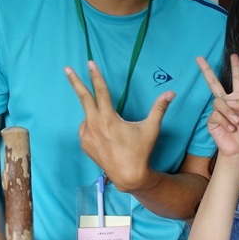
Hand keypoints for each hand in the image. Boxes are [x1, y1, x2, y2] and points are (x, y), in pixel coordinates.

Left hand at [65, 61, 173, 193]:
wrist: (128, 176)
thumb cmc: (140, 151)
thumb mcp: (151, 129)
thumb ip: (159, 108)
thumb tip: (171, 92)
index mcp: (108, 119)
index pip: (101, 91)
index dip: (96, 75)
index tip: (89, 63)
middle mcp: (94, 125)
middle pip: (83, 98)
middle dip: (75, 82)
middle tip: (67, 69)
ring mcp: (86, 135)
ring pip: (88, 116)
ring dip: (95, 113)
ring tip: (110, 128)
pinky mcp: (83, 144)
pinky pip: (85, 128)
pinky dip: (92, 125)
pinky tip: (103, 134)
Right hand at [196, 54, 238, 160]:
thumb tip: (229, 100)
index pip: (237, 80)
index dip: (236, 67)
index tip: (233, 55)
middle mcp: (227, 102)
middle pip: (214, 83)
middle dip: (206, 70)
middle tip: (199, 58)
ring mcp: (218, 110)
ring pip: (219, 103)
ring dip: (230, 114)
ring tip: (236, 123)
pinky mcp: (212, 120)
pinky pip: (216, 114)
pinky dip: (224, 121)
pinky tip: (230, 128)